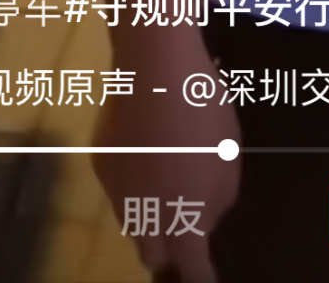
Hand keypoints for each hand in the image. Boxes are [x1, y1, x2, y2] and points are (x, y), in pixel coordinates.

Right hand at [94, 61, 240, 280]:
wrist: (154, 68)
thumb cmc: (203, 112)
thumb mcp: (229, 159)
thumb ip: (217, 202)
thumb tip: (203, 221)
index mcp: (183, 222)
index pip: (192, 271)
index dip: (200, 278)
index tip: (206, 278)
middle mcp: (143, 219)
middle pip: (153, 254)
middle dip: (169, 250)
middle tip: (185, 225)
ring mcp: (115, 192)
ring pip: (132, 220)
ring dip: (150, 212)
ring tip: (167, 175)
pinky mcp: (99, 164)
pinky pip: (119, 185)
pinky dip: (133, 178)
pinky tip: (146, 144)